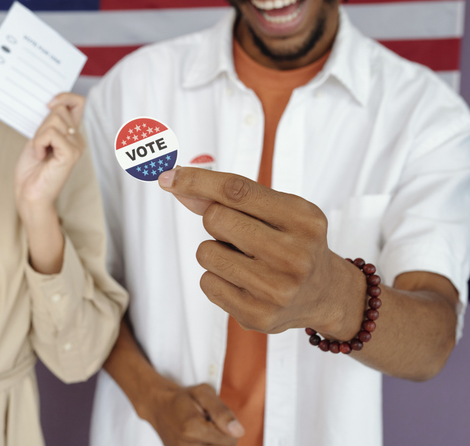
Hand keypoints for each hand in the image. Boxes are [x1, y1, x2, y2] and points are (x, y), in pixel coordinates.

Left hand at [15, 93, 84, 219]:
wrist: (29, 194)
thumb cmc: (32, 170)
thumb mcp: (38, 138)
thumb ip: (49, 123)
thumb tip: (53, 104)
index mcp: (71, 134)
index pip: (78, 103)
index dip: (65, 97)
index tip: (48, 103)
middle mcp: (77, 139)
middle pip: (60, 110)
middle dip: (43, 123)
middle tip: (38, 144)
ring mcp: (76, 146)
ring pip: (54, 121)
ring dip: (39, 135)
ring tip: (40, 152)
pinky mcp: (70, 154)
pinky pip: (51, 134)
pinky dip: (39, 143)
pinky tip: (41, 156)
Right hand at [144, 382, 243, 445]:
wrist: (158, 407)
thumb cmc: (182, 399)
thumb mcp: (203, 393)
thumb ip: (222, 411)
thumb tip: (238, 431)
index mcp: (193, 428)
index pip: (230, 442)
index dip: (229, 429)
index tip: (216, 419)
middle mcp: (186, 445)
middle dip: (222, 439)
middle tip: (209, 425)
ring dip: (214, 443)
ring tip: (204, 433)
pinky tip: (199, 440)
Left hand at [158, 167, 366, 340]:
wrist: (325, 293)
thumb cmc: (294, 242)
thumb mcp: (277, 211)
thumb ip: (231, 198)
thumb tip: (179, 185)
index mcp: (303, 219)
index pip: (236, 191)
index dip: (197, 180)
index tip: (168, 177)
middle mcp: (294, 255)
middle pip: (215, 219)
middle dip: (216, 220)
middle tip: (240, 232)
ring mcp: (276, 289)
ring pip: (206, 253)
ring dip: (216, 251)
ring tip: (246, 259)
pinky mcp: (258, 316)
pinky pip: (207, 283)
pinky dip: (217, 278)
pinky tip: (244, 281)